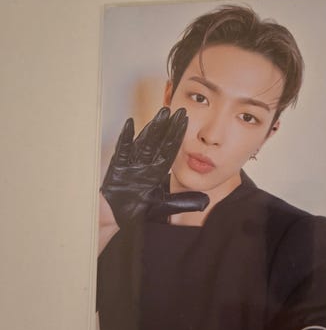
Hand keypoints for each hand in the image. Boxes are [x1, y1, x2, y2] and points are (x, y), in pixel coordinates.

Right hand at [101, 107, 208, 226]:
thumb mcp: (162, 206)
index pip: (169, 150)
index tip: (186, 120)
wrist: (115, 219)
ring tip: (163, 113)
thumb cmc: (136, 211)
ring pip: (144, 143)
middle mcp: (144, 165)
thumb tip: (205, 201)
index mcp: (155, 172)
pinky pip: (122, 152)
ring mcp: (131, 164)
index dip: (178, 135)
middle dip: (169, 126)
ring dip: (153, 128)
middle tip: (179, 109)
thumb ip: (182, 203)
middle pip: (158, 142)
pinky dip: (126, 138)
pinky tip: (130, 124)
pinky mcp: (117, 169)